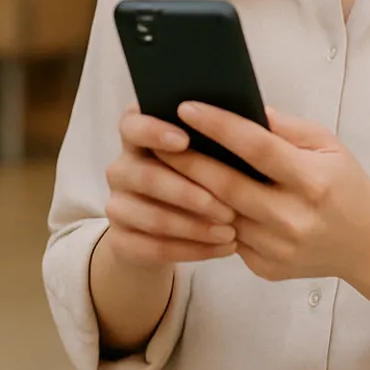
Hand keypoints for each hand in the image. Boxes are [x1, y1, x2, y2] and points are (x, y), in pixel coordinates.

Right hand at [99, 106, 238, 270]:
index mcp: (137, 135)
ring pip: (153, 218)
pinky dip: (192, 250)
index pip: (133, 124)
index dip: (154, 131)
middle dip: (189, 193)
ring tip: (231, 232)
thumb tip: (253, 120)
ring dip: (195, 227)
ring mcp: (117, 205)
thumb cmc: (201, 176)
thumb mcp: (209, 152)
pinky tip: (222, 248)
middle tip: (228, 207)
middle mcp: (121, 168)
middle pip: (146, 176)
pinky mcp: (121, 240)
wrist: (172, 227)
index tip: (185, 140)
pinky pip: (154, 248)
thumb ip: (220, 134)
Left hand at [158, 103, 369, 282]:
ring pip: (218, 216)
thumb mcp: (326, 145)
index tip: (186, 107)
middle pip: (226, 186)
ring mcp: (278, 249)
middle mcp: (294, 218)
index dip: (219, 126)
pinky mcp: (266, 268)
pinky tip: (184, 197)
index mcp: (313, 181)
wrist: (367, 243)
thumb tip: (238, 107)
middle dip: (185, 159)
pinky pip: (226, 238)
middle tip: (154, 136)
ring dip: (186, 191)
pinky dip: (204, 218)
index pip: (257, 148)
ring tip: (160, 164)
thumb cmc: (343, 182)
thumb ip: (283, 127)